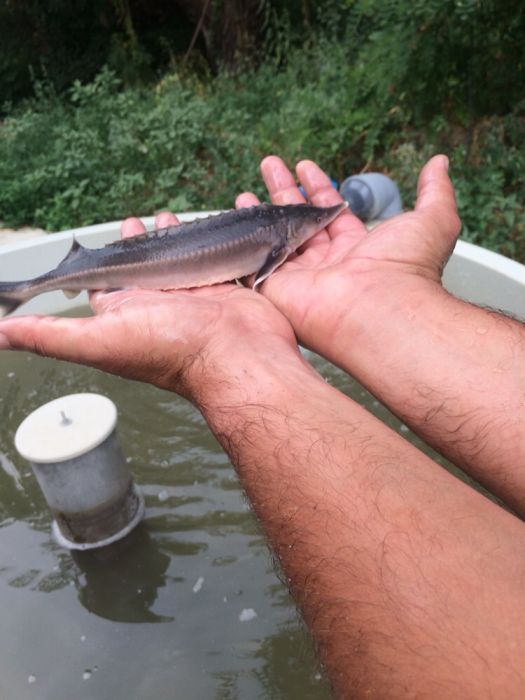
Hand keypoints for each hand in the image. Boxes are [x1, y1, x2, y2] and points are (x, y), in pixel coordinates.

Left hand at [0, 213, 297, 400]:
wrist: (236, 352)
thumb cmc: (172, 350)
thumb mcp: (100, 340)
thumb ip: (50, 336)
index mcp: (125, 313)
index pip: (102, 284)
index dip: (96, 262)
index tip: (95, 239)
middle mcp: (156, 304)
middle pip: (142, 268)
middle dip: (136, 242)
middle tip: (134, 220)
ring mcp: (190, 294)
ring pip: (176, 260)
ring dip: (169, 239)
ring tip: (166, 216)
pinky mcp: (220, 285)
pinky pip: (209, 257)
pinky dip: (206, 241)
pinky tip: (206, 227)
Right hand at [236, 155, 460, 358]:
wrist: (380, 309)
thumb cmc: (406, 269)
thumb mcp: (432, 218)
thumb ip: (435, 189)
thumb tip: (439, 163)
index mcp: (358, 248)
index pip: (332, 212)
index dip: (318, 187)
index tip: (305, 165)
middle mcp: (327, 264)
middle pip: (299, 221)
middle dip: (284, 190)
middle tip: (271, 165)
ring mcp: (300, 279)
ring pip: (274, 241)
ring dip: (259, 215)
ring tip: (243, 193)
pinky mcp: (276, 291)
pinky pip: (253, 265)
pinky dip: (241, 246)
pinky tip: (231, 223)